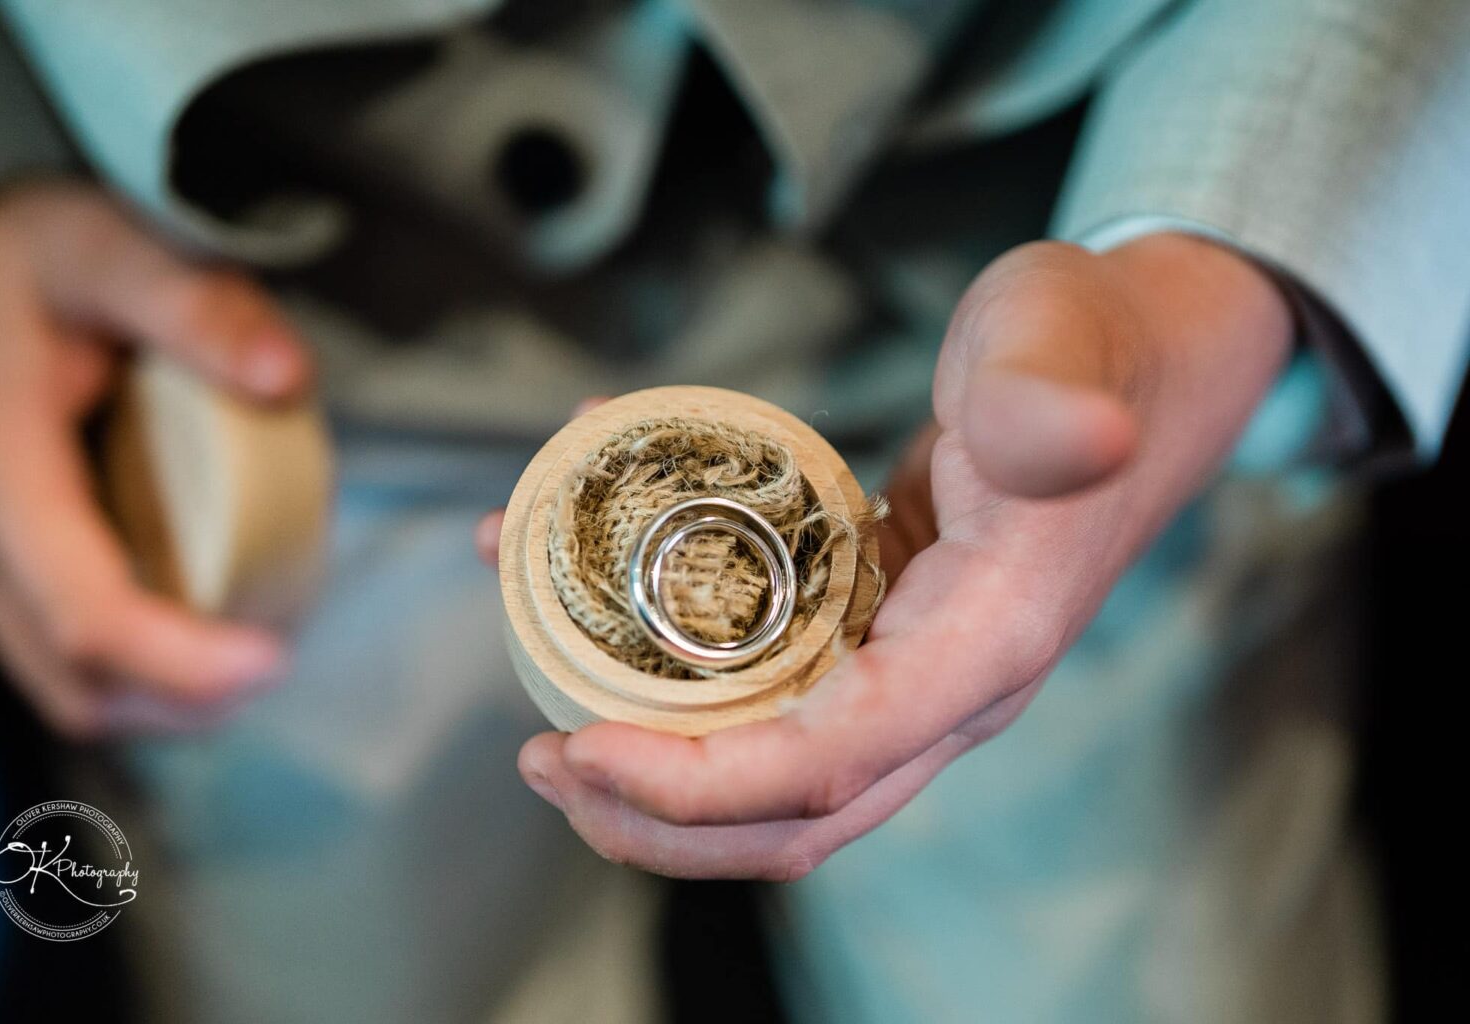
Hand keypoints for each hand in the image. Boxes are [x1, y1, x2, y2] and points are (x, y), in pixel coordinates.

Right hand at [0, 181, 310, 737]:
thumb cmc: (22, 258)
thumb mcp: (104, 247)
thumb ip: (196, 305)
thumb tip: (286, 378)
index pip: (87, 618)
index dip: (184, 664)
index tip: (274, 660)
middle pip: (75, 678)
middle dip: (184, 698)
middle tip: (278, 661)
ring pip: (56, 681)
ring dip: (155, 694)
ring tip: (245, 655)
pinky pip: (42, 651)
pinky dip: (124, 664)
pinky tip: (191, 626)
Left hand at [479, 234, 1290, 877]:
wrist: (1132, 364)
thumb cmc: (1091, 345)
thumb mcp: (1057, 340)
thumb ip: (1049, 395)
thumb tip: (1077, 437)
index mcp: (988, 640)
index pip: (833, 760)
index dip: (701, 782)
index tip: (581, 746)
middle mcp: (950, 686)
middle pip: (796, 812)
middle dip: (659, 818)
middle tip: (544, 757)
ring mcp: (914, 672)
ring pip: (778, 778)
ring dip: (661, 779)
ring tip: (553, 721)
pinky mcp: (878, 637)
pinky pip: (773, 697)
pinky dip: (681, 688)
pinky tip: (599, 604)